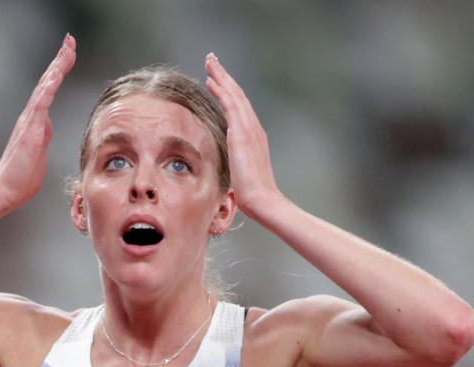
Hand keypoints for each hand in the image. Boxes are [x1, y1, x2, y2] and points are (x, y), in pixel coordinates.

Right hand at [0, 34, 76, 211]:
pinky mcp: (30, 130)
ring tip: (67, 48)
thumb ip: (43, 138)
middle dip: (60, 60)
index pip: (49, 91)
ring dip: (57, 67)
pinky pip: (41, 103)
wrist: (5, 192)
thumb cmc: (21, 179)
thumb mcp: (39, 154)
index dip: (59, 71)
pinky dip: (49, 86)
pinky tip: (57, 73)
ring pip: (45, 87)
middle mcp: (31, 117)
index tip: (68, 54)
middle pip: (47, 82)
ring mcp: (29, 122)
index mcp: (36, 122)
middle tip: (70, 41)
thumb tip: (47, 127)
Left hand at [205, 53, 281, 219]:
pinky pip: (231, 105)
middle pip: (238, 94)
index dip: (228, 90)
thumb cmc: (252, 194)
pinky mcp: (243, 133)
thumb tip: (228, 168)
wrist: (262, 199)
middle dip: (224, 76)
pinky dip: (221, 91)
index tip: (216, 79)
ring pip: (234, 94)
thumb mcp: (241, 174)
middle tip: (212, 60)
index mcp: (253, 136)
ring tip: (210, 62)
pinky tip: (211, 81)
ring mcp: (250, 128)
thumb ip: (235, 164)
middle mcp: (254, 128)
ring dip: (221, 76)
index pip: (239, 107)